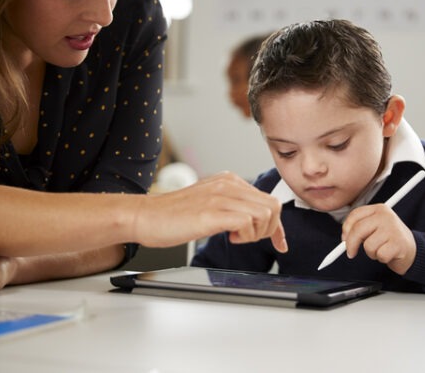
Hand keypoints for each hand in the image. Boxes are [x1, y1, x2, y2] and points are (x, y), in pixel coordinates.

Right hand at [133, 171, 286, 251]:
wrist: (144, 216)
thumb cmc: (173, 215)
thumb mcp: (209, 204)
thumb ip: (231, 207)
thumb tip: (254, 222)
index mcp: (229, 181)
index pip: (268, 200)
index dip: (278, 226)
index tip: (280, 243)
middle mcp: (228, 184)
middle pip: (273, 206)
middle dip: (269, 230)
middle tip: (247, 239)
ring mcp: (220, 196)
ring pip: (265, 213)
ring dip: (256, 233)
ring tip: (235, 237)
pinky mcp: (212, 212)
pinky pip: (248, 222)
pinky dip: (245, 235)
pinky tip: (228, 238)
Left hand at [342, 204, 415, 274]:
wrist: (412, 249)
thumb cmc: (390, 239)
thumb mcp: (375, 227)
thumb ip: (360, 228)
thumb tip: (344, 238)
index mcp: (379, 209)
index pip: (355, 215)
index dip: (346, 229)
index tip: (344, 239)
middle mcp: (386, 216)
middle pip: (358, 230)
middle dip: (351, 244)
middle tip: (351, 253)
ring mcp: (393, 229)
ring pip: (368, 245)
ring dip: (371, 253)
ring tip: (380, 249)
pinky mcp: (398, 243)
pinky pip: (379, 255)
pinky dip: (382, 258)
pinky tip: (388, 254)